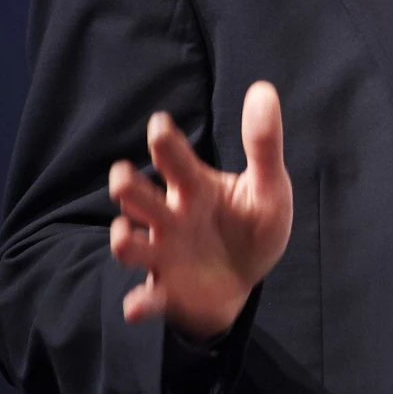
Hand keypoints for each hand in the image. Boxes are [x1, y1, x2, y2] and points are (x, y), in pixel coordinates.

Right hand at [107, 80, 292, 342]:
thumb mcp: (268, 186)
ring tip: (126, 234)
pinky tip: (137, 305)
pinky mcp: (166, 292)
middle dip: (127, 186)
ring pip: (130, 245)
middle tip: (123, 176)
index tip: (161, 124)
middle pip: (137, 197)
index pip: (174, 158)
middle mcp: (170, 217)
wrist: (245, 279)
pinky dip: (138, 303)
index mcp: (194, 187)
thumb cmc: (251, 225)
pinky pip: (145, 299)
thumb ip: (263, 143)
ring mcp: (163, 254)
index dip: (165, 141)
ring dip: (123, 239)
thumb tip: (264, 88)